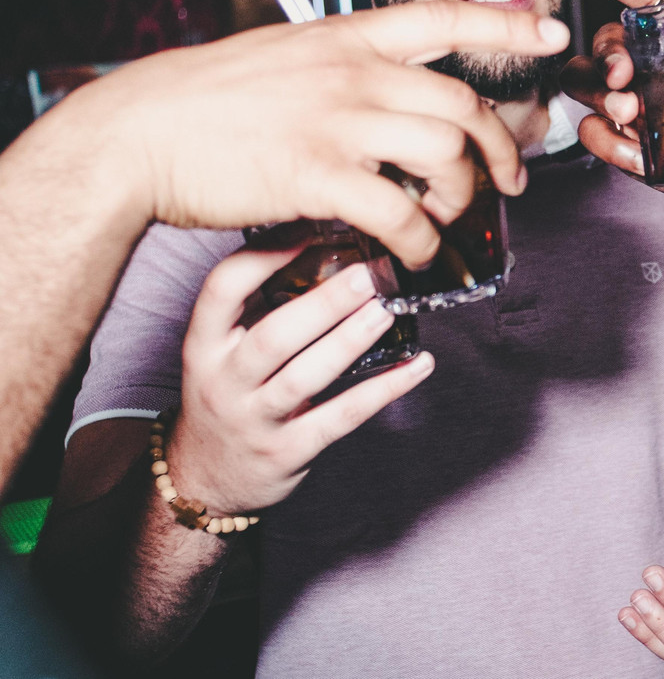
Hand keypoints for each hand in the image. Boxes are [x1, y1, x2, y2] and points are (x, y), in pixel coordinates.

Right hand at [63, 1, 569, 270]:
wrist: (139, 130)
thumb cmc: (208, 99)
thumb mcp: (285, 56)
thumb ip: (344, 68)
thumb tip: (389, 94)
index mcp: (347, 38)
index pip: (444, 20)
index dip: (506, 28)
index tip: (551, 33)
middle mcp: (353, 72)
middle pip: (464, 106)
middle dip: (502, 148)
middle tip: (511, 179)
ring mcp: (337, 121)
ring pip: (445, 157)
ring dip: (463, 198)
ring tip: (451, 220)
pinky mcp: (316, 175)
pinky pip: (398, 213)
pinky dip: (420, 241)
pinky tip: (414, 254)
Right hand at [168, 246, 434, 514]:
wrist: (206, 477)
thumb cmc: (227, 394)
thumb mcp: (222, 349)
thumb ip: (260, 305)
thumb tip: (324, 244)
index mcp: (205, 344)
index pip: (222, 291)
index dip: (262, 255)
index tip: (307, 225)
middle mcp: (223, 380)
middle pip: (273, 336)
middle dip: (324, 303)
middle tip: (368, 273)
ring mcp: (255, 419)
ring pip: (305, 376)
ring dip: (349, 341)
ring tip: (386, 311)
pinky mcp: (288, 451)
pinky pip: (342, 417)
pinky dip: (385, 389)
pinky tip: (418, 365)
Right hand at [560, 0, 663, 211]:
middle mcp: (648, 62)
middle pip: (606, 40)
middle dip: (606, 56)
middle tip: (624, 79)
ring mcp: (628, 99)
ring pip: (584, 80)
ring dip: (599, 95)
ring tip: (630, 115)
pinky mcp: (620, 137)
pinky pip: (593, 130)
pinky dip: (608, 142)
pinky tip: (637, 157)